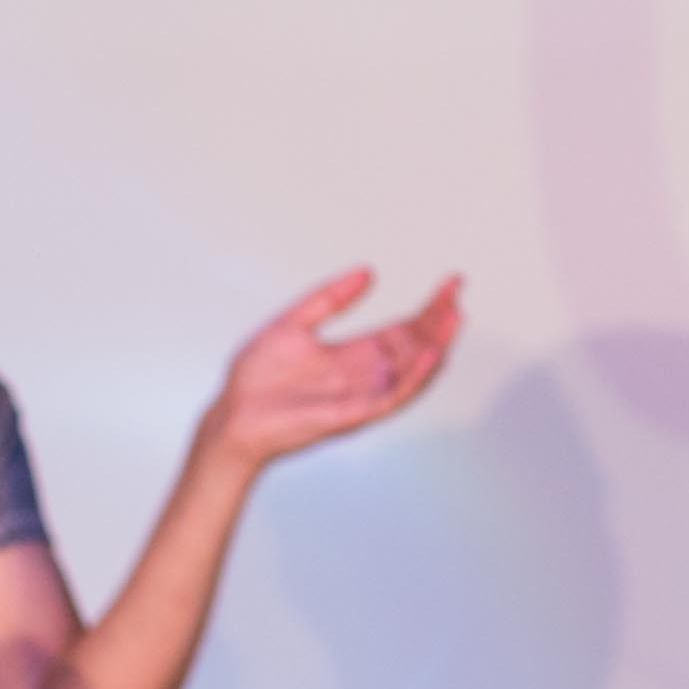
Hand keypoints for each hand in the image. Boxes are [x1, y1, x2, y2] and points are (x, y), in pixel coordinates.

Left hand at [197, 267, 461, 471]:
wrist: (231, 416)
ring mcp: (362, 396)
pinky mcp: (354, 414)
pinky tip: (430, 353)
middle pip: (414, 347)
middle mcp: (364, 377)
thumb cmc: (255, 380)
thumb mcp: (293, 324)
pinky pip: (394, 397)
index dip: (428, 308)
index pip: (402, 329)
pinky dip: (415, 376)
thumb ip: (329, 299)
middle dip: (438, 321)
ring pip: (413, 372)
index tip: (450, 284)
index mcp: (351, 356)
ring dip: (436, 346)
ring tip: (454, 319)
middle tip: (457, 293)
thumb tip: (368, 272)